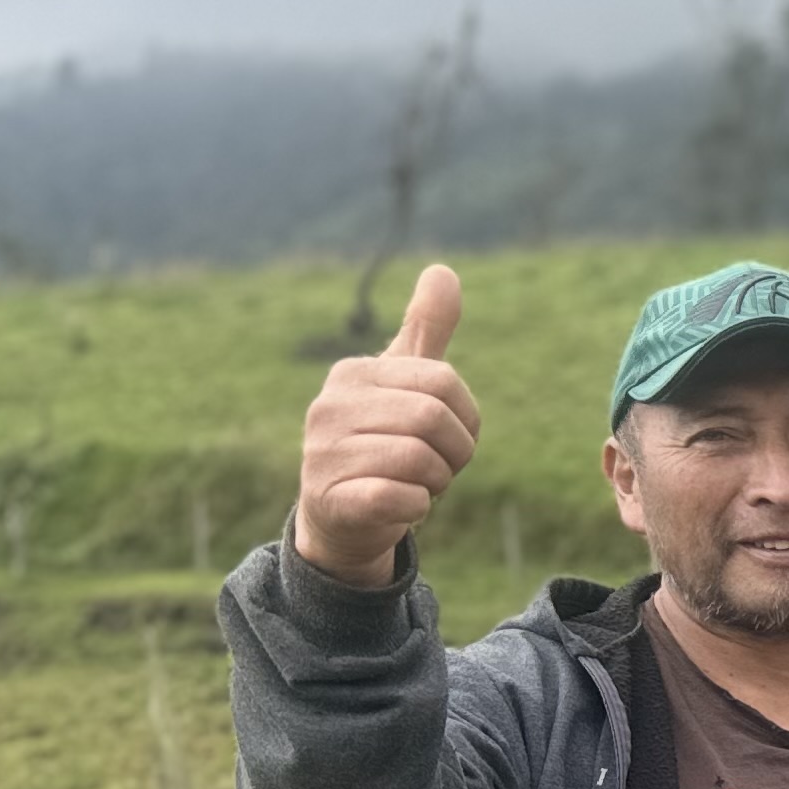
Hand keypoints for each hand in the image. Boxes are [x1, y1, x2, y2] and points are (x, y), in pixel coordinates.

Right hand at [292, 262, 479, 588]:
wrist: (344, 517)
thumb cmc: (383, 442)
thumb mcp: (404, 383)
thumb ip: (426, 329)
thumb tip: (443, 271)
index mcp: (352, 373)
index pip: (443, 381)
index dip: (465, 418)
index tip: (446, 437)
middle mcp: (329, 406)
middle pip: (433, 419)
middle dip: (454, 453)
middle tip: (435, 468)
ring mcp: (323, 452)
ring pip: (420, 460)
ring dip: (436, 482)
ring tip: (415, 485)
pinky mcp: (331, 498)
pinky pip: (403, 497)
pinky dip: (418, 507)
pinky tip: (401, 506)